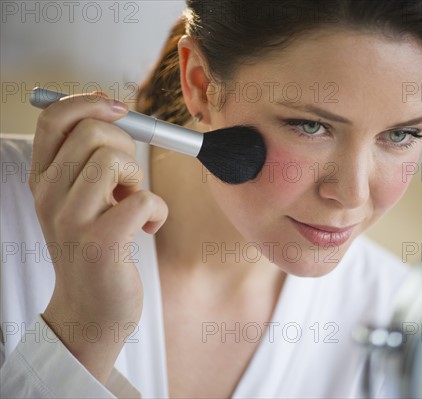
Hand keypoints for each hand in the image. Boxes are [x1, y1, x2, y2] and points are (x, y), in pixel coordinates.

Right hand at [28, 92, 167, 382]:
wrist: (90, 310)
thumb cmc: (96, 246)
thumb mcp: (81, 199)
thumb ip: (88, 159)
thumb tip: (113, 110)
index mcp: (43, 179)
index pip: (54, 119)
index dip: (91, 102)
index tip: (121, 111)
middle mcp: (49, 196)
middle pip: (92, 133)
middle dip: (127, 146)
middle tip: (128, 179)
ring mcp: (71, 220)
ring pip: (114, 160)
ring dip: (139, 179)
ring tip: (133, 203)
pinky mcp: (101, 243)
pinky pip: (144, 199)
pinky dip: (158, 210)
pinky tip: (148, 228)